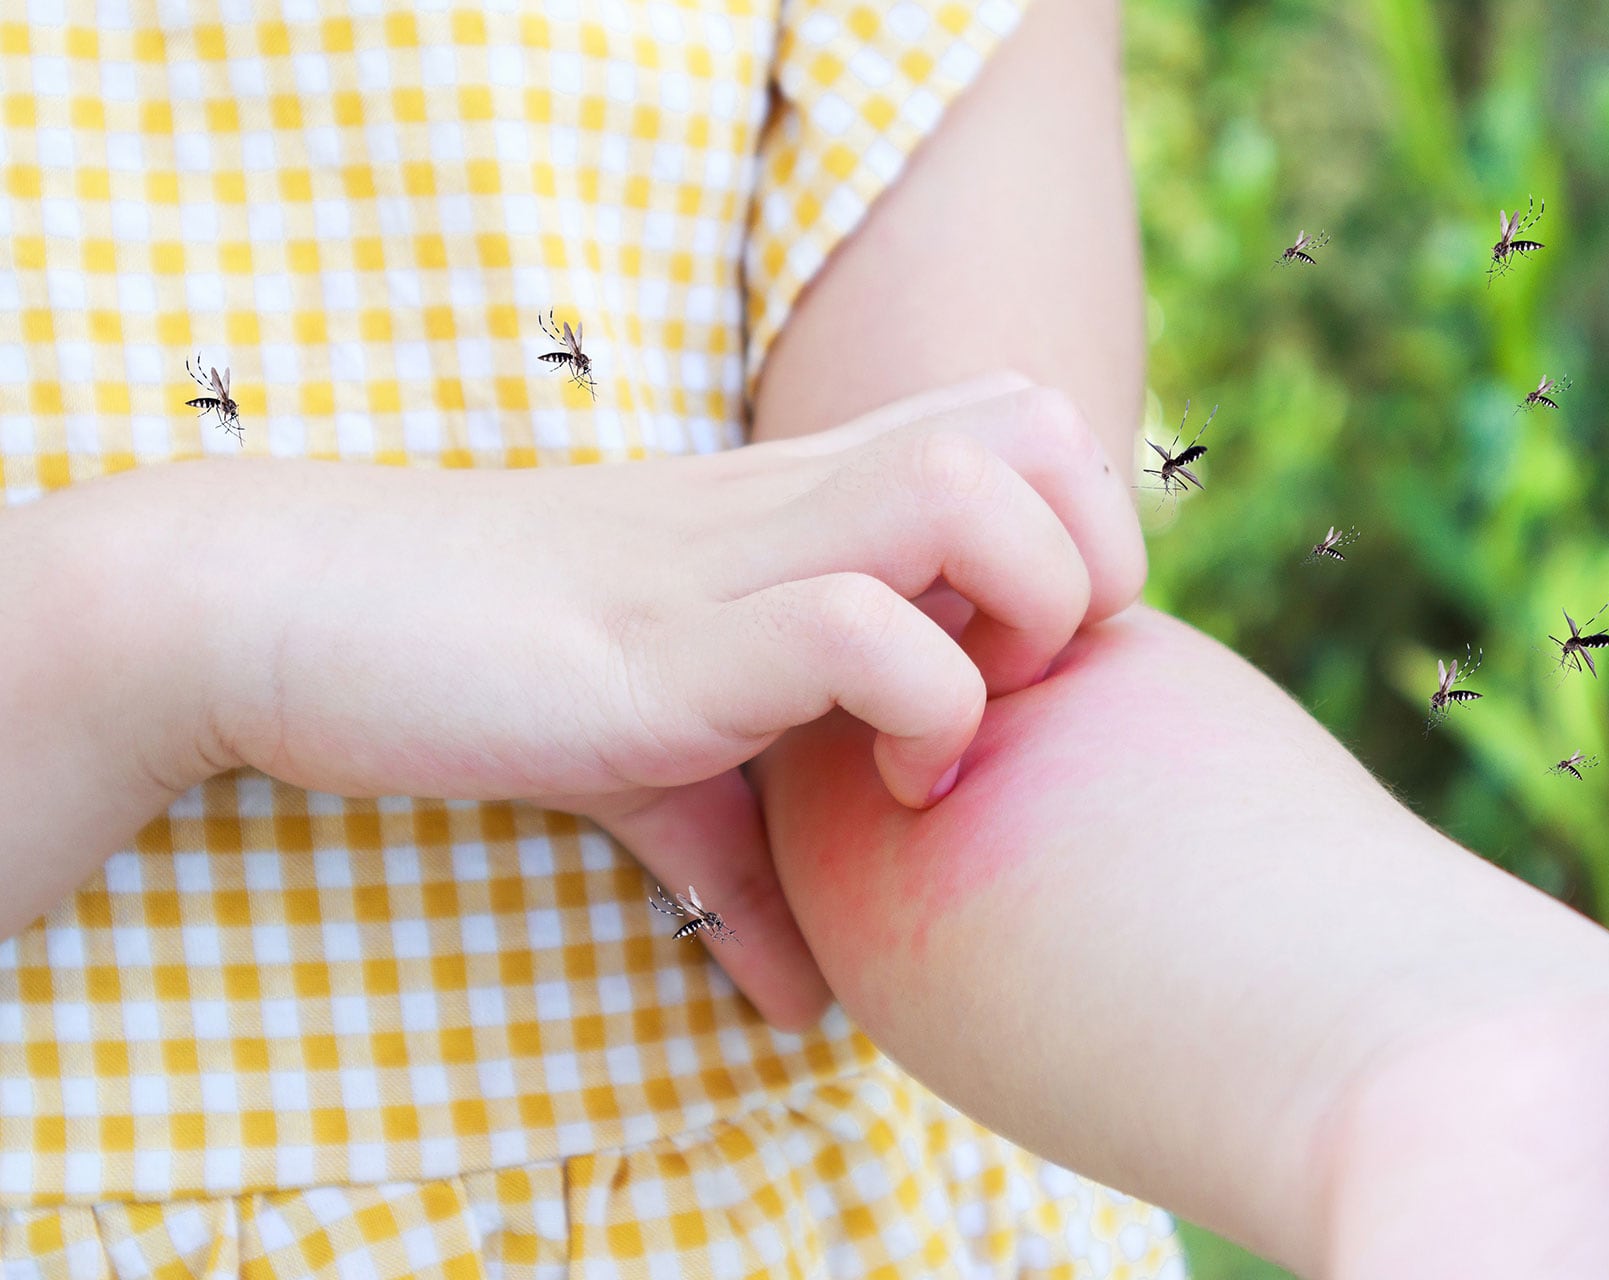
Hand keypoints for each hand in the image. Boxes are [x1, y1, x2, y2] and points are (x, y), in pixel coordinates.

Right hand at [155, 372, 1141, 1026]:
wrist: (292, 604)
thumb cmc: (488, 664)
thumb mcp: (655, 762)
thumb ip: (747, 860)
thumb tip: (804, 1002)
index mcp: (806, 502)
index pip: (1023, 423)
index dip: (1080, 530)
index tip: (1030, 661)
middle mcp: (793, 502)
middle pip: (1042, 430)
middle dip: (1090, 563)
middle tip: (1026, 688)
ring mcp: (733, 559)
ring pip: (973, 488)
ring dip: (1018, 616)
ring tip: (951, 737)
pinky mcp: (670, 640)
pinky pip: (857, 627)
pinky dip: (913, 707)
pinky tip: (874, 784)